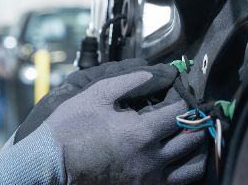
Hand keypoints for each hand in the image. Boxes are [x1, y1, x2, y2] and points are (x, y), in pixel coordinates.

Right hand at [0, 63, 205, 184]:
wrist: (50, 164)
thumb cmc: (70, 129)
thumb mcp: (97, 95)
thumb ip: (131, 81)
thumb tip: (158, 74)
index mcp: (140, 132)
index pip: (180, 112)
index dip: (182, 98)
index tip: (176, 93)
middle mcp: (150, 159)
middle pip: (192, 138)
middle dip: (194, 121)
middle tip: (190, 112)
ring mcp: (149, 180)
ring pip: (194, 166)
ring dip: (197, 147)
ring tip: (190, 135)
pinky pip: (180, 183)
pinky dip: (187, 169)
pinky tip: (180, 157)